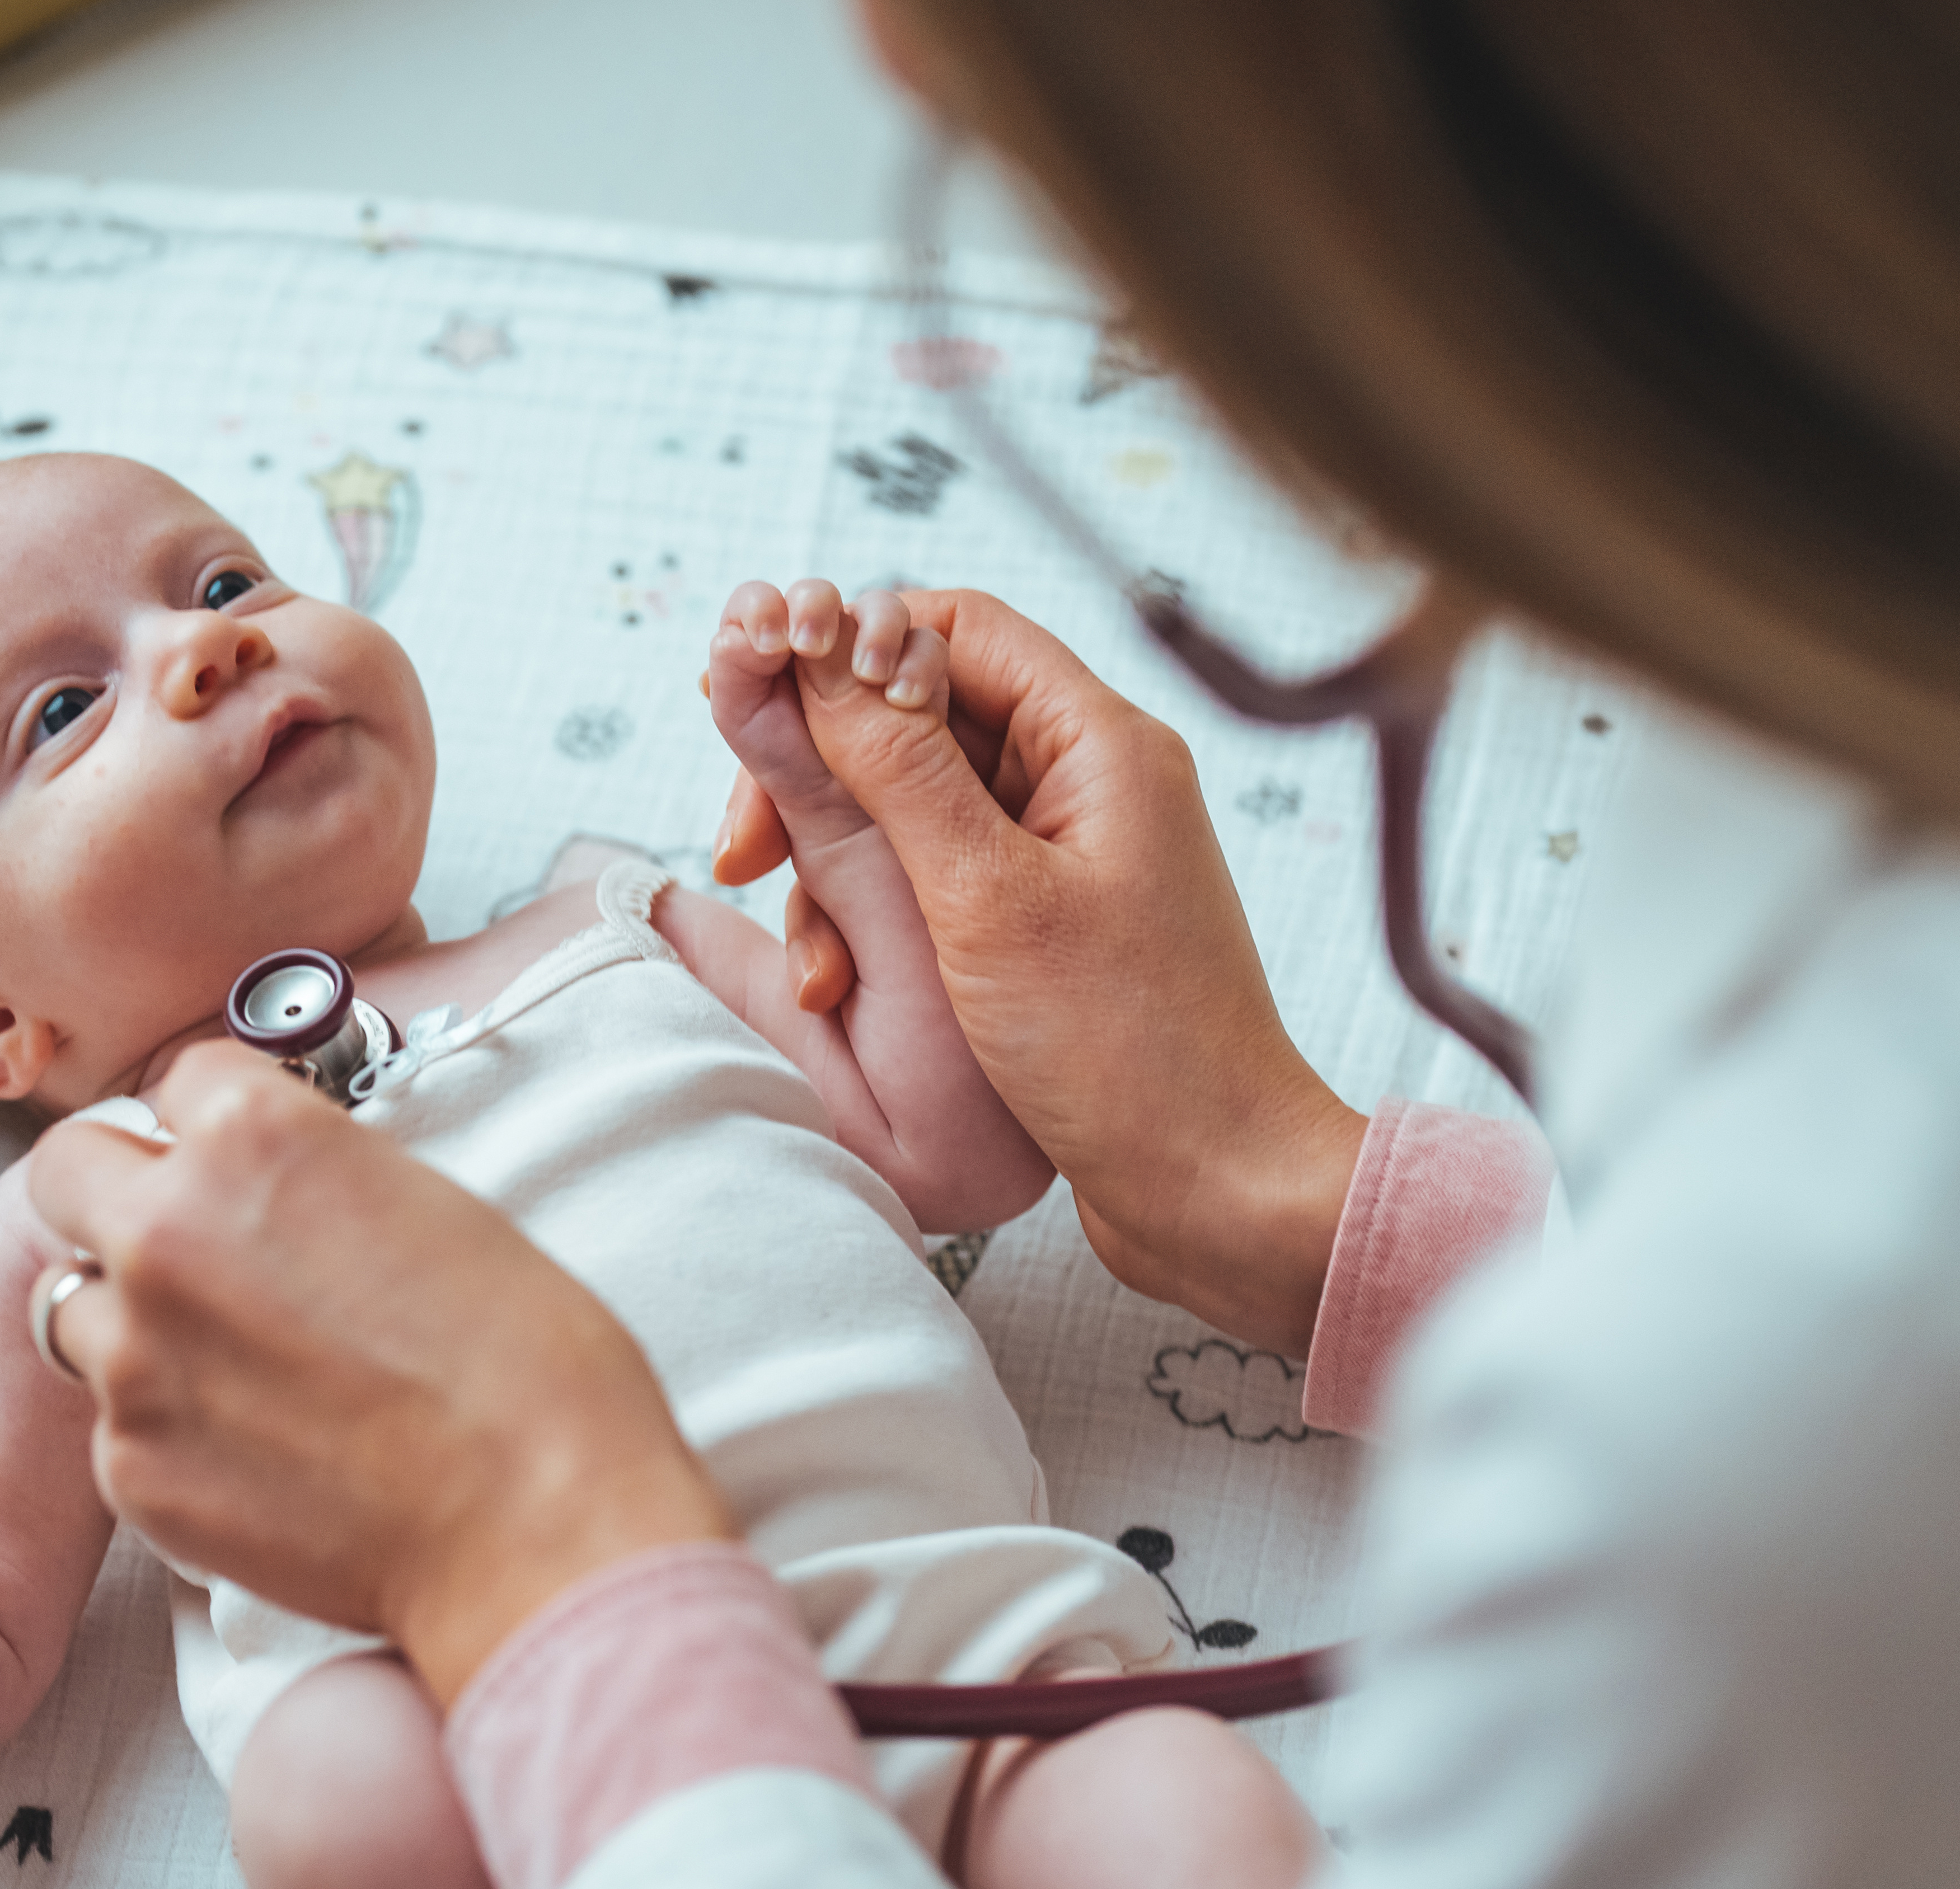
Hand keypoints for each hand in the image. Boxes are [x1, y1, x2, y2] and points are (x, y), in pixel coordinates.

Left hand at [20, 1045, 729, 1707]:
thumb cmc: (527, 1373)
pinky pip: (116, 1425)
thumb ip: (318, 1180)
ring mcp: (134, 1357)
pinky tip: (260, 1457)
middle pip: (70, 1172)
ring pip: (72, 1306)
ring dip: (131, 1321)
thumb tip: (279, 1195)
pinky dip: (170, 1433)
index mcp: (254, 1136)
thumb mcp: (433, 1208)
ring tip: (230, 1368)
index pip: (179, 1079)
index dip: (213, 1124)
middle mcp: (165, 1232)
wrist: (536, 1531)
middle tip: (186, 1245)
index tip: (235, 1160)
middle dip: (119, 1195)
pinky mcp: (131, 1466)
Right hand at [711, 586, 1357, 1353]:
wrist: (1215, 1189)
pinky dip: (878, 922)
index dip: (846, 651)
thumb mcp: (985, 898)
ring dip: (839, 868)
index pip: (952, 628)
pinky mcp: (1049, 926)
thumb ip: (899, 768)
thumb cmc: (1129, 1049)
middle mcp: (1090, 781)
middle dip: (822, 776)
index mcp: (1099, 742)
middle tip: (744, 850)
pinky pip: (937, 884)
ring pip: (915, 809)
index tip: (758, 706)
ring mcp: (1070, 856)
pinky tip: (838, 990)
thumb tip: (821, 650)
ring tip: (806, 962)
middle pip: (922, 718)